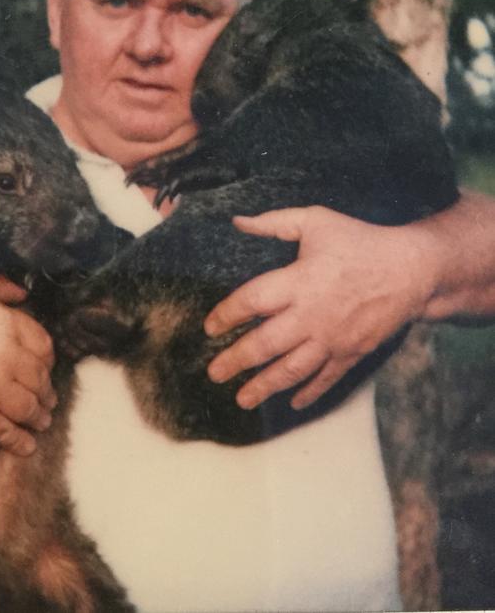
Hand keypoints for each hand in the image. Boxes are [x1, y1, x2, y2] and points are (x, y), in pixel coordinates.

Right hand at [0, 276, 56, 455]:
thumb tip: (22, 293)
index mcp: (6, 324)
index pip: (42, 346)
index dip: (47, 361)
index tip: (47, 368)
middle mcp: (6, 356)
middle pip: (38, 378)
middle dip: (45, 392)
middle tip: (48, 400)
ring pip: (27, 406)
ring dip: (38, 417)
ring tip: (41, 421)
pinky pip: (6, 432)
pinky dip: (19, 441)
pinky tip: (26, 445)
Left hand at [204, 207, 432, 410]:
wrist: (412, 269)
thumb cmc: (360, 241)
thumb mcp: (316, 221)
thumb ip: (274, 223)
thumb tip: (237, 222)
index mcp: (299, 281)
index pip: (251, 302)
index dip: (226, 315)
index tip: (209, 327)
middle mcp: (311, 315)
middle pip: (265, 345)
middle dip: (235, 361)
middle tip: (213, 373)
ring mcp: (332, 339)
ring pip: (291, 370)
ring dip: (264, 386)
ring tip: (242, 399)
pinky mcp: (351, 353)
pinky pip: (326, 379)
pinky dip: (308, 393)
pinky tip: (292, 402)